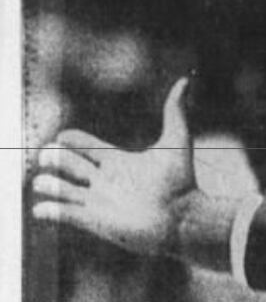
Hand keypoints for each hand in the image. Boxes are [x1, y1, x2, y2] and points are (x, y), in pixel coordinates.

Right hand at [32, 77, 196, 255]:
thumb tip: (186, 80)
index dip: (69, 138)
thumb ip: (175, 111)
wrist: (184, 219)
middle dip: (51, 157)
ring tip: (44, 184)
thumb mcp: (176, 142)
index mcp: (116, 161)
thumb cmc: (182, 183)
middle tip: (49, 157)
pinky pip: (62, 215)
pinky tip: (44, 209)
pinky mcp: (94, 222)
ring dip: (45, 185)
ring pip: (58, 189)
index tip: (64, 136)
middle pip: (65, 163)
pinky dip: (48, 211)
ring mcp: (97, 202)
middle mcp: (104, 181)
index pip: (82, 144)